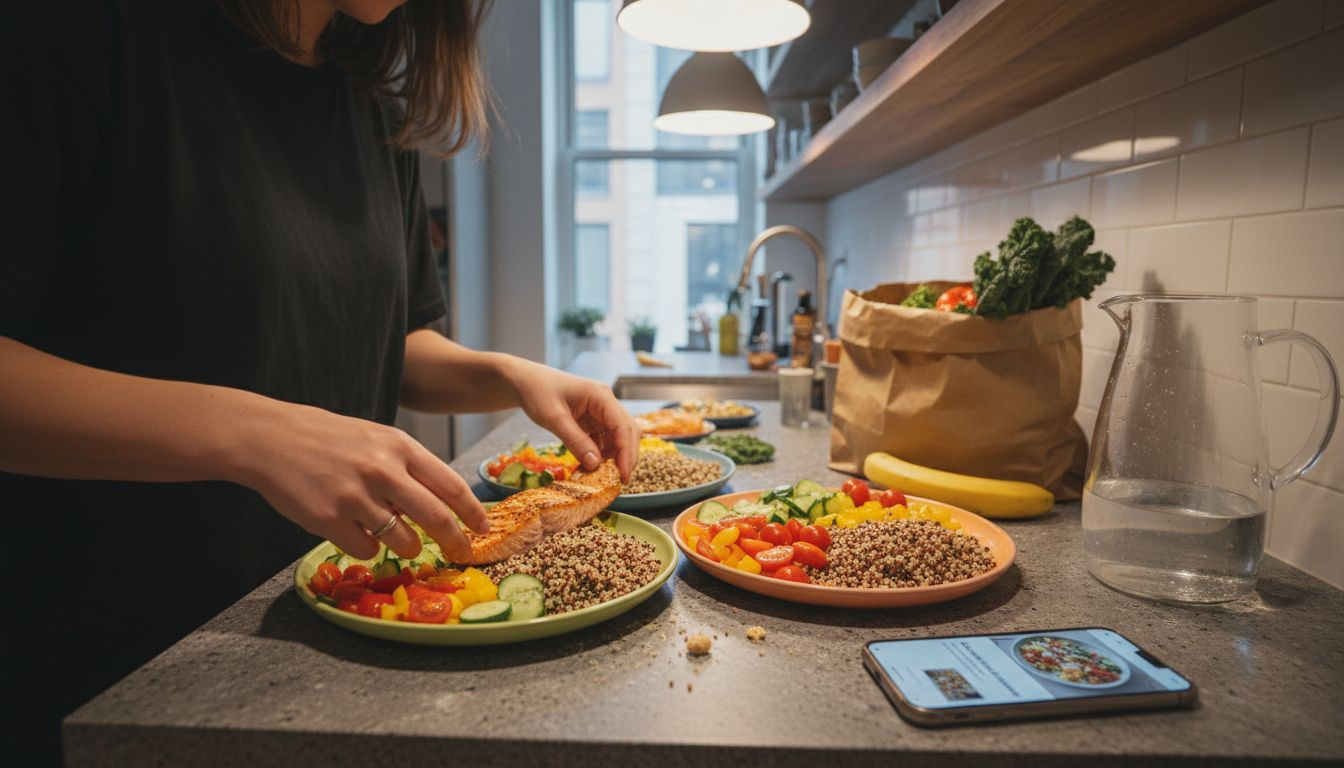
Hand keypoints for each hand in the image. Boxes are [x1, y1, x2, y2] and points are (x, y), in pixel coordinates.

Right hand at [236, 403, 490, 560]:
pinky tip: (356, 532)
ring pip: (403, 541)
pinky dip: (368, 548)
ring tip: (398, 538)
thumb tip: (442, 501)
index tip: (483, 527)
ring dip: (408, 547)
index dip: (472, 511)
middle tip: (461, 552)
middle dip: (455, 541)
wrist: (270, 438)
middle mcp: (382, 470)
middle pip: (436, 518)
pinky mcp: (329, 519)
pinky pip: (366, 550)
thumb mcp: (376, 438)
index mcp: (399, 446)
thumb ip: (408, 465)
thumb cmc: (328, 439)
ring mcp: (355, 496)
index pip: (450, 484)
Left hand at [505, 361, 638, 480]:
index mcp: (601, 396)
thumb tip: (595, 465)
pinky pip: (605, 438)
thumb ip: (575, 441)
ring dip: (616, 455)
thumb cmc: (538, 393)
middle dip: (626, 456)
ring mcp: (601, 410)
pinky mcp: (594, 419)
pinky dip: (604, 453)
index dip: (626, 453)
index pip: (623, 427)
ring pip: (619, 436)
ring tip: (606, 475)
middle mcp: (606, 402)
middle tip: (620, 481)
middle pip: (628, 431)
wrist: (526, 382)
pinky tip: (595, 465)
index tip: (623, 476)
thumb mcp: (554, 419)